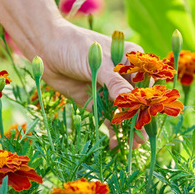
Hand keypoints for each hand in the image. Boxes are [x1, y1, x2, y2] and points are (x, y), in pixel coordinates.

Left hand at [34, 22, 148, 148]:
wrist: (46, 50)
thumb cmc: (75, 47)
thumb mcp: (97, 64)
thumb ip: (114, 83)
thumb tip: (132, 100)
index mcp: (131, 61)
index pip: (145, 82)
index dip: (148, 100)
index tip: (148, 117)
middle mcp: (123, 77)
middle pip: (136, 101)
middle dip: (139, 119)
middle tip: (141, 138)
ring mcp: (110, 91)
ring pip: (124, 113)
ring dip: (128, 129)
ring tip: (132, 146)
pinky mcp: (96, 101)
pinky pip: (108, 118)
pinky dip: (113, 131)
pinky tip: (116, 144)